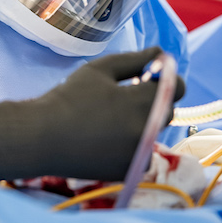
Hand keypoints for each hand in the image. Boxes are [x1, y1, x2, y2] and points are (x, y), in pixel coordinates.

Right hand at [0, 46, 185, 181]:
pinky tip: (108, 138)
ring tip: (112, 118)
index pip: (178, 87)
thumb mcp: (101, 70)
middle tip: (123, 96)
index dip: (166, 78)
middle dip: (153, 99)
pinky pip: (144, 151)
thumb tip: (162, 52)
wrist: (43, 138)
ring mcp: (140, 154)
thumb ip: (136, 59)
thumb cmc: (70, 97)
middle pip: (168, 109)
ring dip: (143, 121)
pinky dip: (134, 143)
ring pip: (155, 130)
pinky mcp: (131, 171)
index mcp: (141, 101)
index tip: (146, 77)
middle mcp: (147, 129)